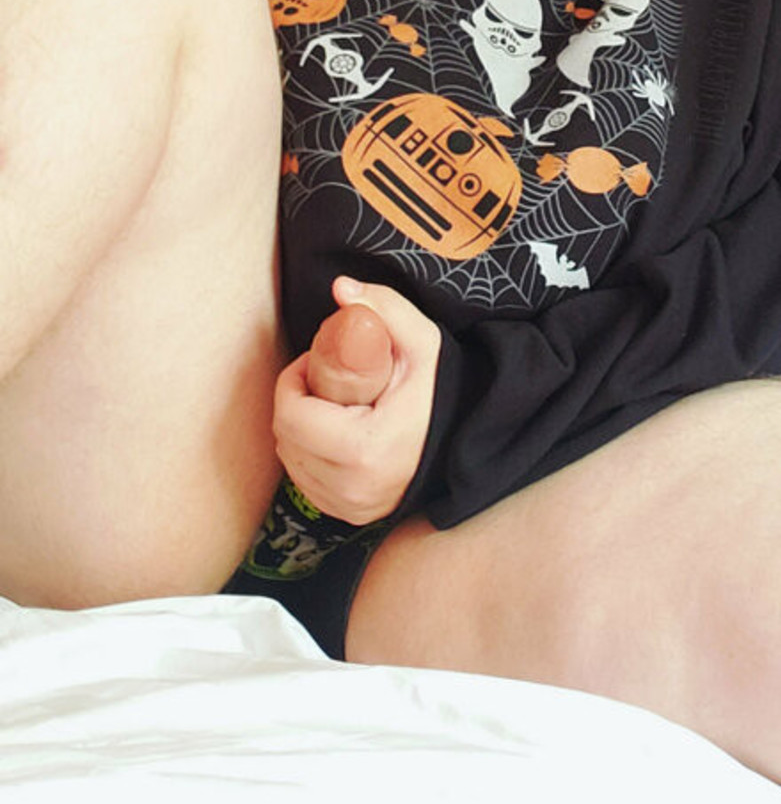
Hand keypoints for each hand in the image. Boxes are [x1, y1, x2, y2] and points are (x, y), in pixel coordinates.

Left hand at [273, 277, 440, 523]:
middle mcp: (354, 488)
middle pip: (287, 439)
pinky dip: (309, 455)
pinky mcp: (353, 515)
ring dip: (298, 428)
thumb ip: (384, 308)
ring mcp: (353, 507)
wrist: (470, 439)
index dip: (293, 380)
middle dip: (294, 401)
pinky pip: (307, 482)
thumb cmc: (444, 391)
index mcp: (365, 449)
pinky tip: (334, 432)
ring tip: (331, 402)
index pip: (292, 416)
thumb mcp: (422, 343)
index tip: (315, 360)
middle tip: (322, 377)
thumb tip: (341, 288)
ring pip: (292, 461)